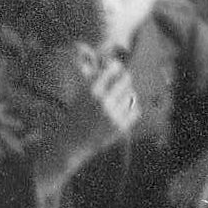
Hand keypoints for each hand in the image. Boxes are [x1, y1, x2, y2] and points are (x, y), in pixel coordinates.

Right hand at [34, 47, 138, 176]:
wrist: (72, 142)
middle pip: (125, 80)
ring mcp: (114, 115)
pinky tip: (122, 108)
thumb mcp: (79, 95)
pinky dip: (131, 107)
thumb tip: (107, 64)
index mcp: (90, 91)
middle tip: (122, 78)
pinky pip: (135, 110)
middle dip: (124, 77)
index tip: (116, 65)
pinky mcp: (121, 126)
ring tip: (119, 96)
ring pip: (131, 95)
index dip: (116, 66)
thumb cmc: (74, 116)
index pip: (111, 70)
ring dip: (127, 93)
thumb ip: (92, 80)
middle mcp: (104, 101)